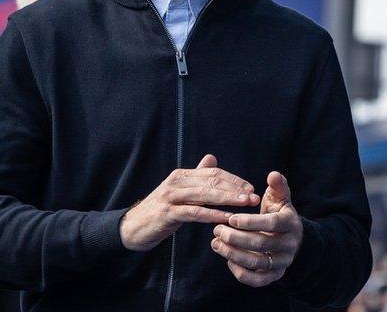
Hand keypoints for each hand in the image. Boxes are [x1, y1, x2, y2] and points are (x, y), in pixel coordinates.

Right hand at [120, 154, 259, 250]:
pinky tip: (227, 218)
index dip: (233, 180)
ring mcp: (171, 197)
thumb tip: (212, 159)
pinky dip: (213, 214)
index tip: (250, 187)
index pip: (213, 173)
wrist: (133, 227)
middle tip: (253, 196)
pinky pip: (195, 212)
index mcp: (182, 175)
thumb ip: (196, 176)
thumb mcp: (179, 191)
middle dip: (235, 189)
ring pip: (206, 195)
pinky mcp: (168, 213)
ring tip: (245, 204)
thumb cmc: (160, 210)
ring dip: (228, 199)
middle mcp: (177, 182)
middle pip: (212, 181)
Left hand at [211, 171, 302, 286]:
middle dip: (236, 238)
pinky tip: (227, 259)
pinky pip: (256, 280)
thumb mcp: (280, 199)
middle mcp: (289, 245)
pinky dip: (240, 272)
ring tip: (215, 242)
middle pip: (261, 244)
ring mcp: (282, 262)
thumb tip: (273, 174)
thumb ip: (277, 186)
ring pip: (256, 262)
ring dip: (233, 254)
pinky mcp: (275, 276)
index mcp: (291, 223)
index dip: (250, 221)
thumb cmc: (279, 214)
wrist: (292, 239)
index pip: (271, 223)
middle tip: (217, 229)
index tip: (230, 218)